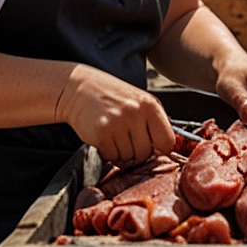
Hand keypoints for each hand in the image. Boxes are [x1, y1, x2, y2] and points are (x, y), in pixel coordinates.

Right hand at [57, 66, 175, 164]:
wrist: (79, 88)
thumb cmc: (112, 96)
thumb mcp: (139, 101)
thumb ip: (154, 121)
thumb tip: (167, 148)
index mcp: (150, 105)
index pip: (167, 141)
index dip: (160, 147)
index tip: (153, 145)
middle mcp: (135, 113)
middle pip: (145, 153)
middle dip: (136, 150)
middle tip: (126, 136)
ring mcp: (117, 123)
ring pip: (128, 157)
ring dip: (121, 151)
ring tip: (114, 134)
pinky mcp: (101, 134)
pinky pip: (112, 157)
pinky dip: (108, 152)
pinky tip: (105, 137)